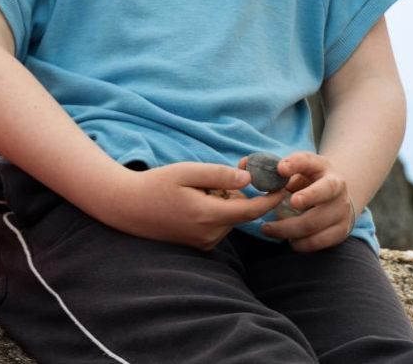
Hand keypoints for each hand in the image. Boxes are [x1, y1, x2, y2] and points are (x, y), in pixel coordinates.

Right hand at [88, 162, 288, 250]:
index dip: (271, 198)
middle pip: (241, 211)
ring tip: (202, 185)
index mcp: (208, 216)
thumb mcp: (186, 171)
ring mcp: (204, 242)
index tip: (285, 185)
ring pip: (230, 217)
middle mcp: (209, 234)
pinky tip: (197, 198)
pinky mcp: (198, 244)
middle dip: (242, 192)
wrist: (127, 207)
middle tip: (233, 168)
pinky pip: (219, 224)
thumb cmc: (155, 185)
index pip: (252, 210)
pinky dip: (217, 210)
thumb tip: (249, 181)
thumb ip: (219, 175)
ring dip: (227, 200)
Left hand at [252, 151, 355, 251]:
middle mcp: (338, 189)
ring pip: (313, 224)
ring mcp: (342, 211)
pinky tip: (289, 240)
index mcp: (323, 167)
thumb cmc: (309, 180)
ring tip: (268, 229)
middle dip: (290, 210)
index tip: (280, 169)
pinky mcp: (342, 230)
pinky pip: (319, 242)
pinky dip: (301, 243)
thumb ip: (277, 168)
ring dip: (287, 230)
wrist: (337, 196)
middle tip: (266, 221)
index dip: (296, 164)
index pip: (310, 162)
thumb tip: (245, 164)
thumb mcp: (298, 168)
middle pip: (315, 199)